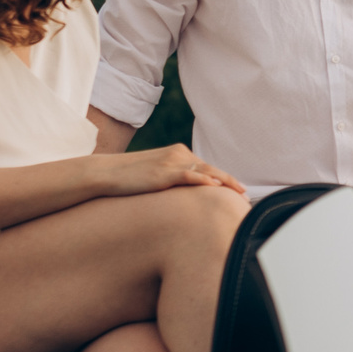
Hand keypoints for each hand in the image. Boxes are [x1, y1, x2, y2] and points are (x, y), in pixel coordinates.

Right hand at [99, 142, 246, 197]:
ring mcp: (172, 162)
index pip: (207, 168)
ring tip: (240, 194)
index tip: (240, 193)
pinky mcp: (163, 172)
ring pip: (206, 171)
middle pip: (212, 169)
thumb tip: (185, 197)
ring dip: (225, 183)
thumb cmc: (129, 179)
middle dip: (230, 183)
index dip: (225, 181)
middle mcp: (179, 154)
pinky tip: (216, 188)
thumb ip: (173, 181)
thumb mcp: (156, 177)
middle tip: (246, 198)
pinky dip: (204, 181)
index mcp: (178, 154)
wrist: (106, 173)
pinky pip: (189, 175)